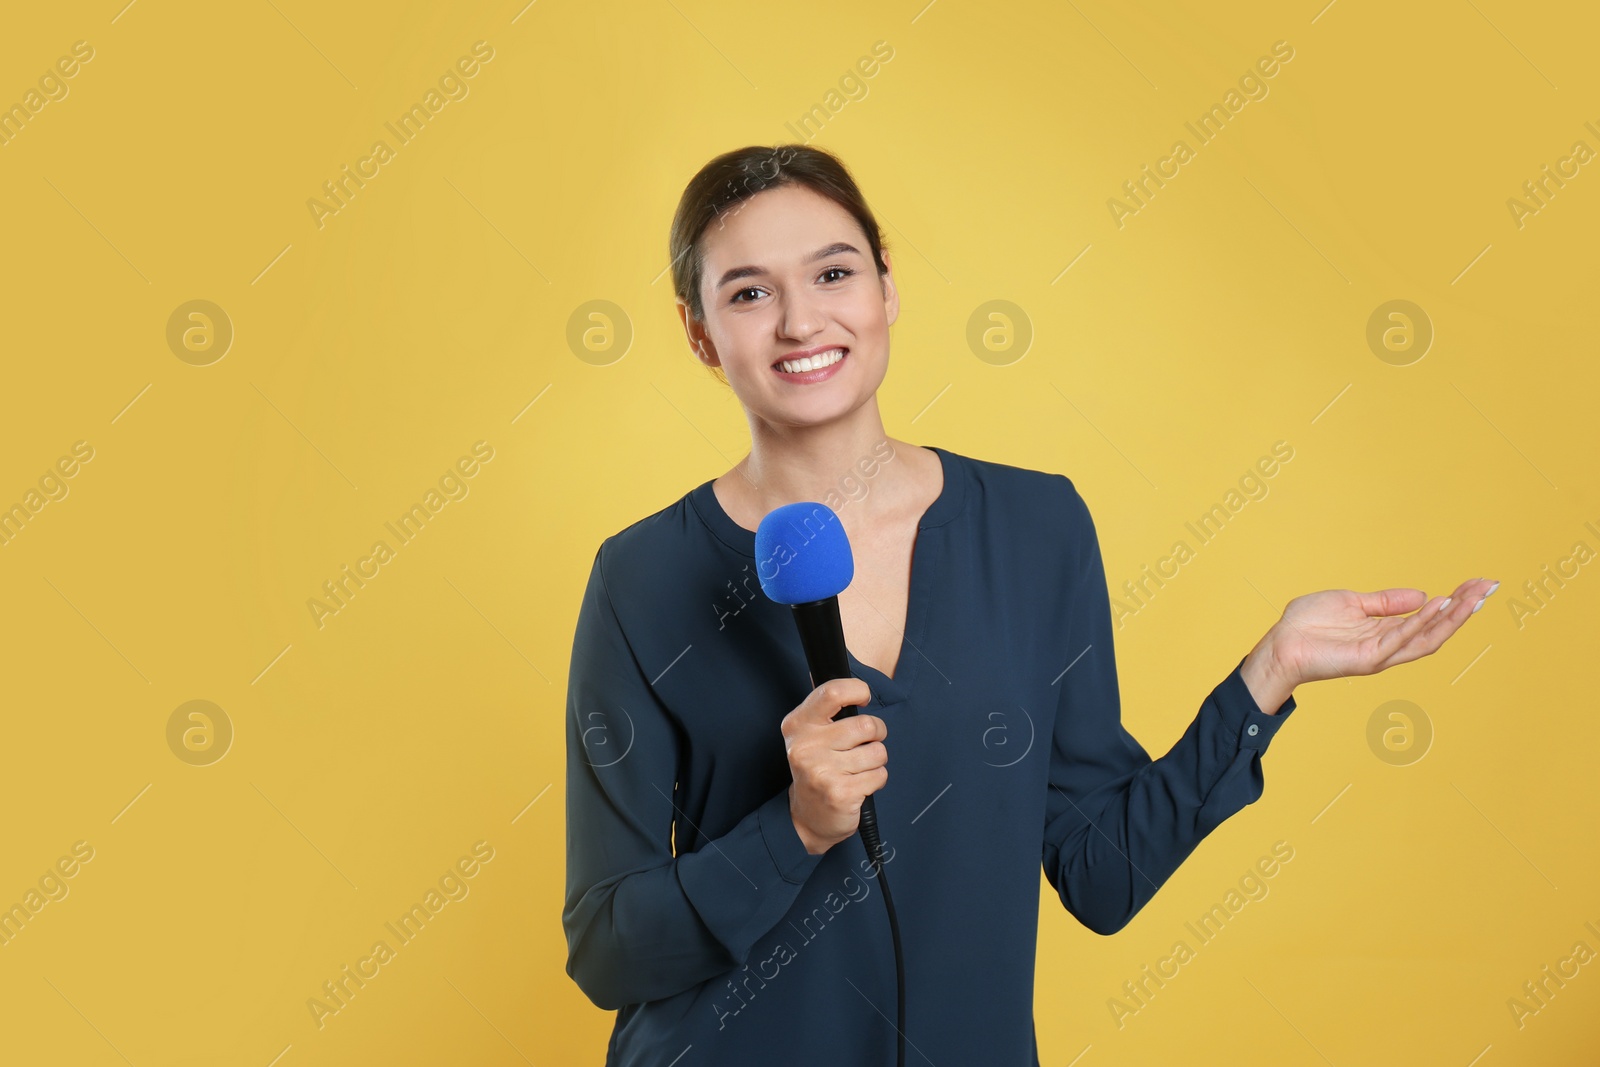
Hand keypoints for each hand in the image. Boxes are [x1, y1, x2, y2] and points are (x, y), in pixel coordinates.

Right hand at [780, 678, 886, 854]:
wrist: (806, 818)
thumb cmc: (816, 769)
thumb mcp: (808, 735)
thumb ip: (823, 707)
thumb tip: (827, 674)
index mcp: (798, 725)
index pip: (833, 691)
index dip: (858, 690)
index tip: (863, 698)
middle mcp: (806, 746)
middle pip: (866, 725)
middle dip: (876, 734)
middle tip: (866, 744)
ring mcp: (822, 771)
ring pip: (877, 752)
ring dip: (875, 761)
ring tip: (858, 769)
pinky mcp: (840, 794)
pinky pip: (879, 775)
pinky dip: (876, 780)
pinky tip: (859, 785)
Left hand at [1261, 577, 1500, 688]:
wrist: (1280, 643)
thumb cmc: (1308, 625)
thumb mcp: (1352, 603)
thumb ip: (1385, 602)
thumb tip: (1422, 595)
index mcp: (1385, 631)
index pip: (1429, 618)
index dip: (1455, 602)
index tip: (1478, 584)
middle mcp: (1388, 645)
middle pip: (1436, 629)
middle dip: (1463, 609)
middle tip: (1488, 587)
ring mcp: (1380, 654)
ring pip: (1426, 638)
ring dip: (1451, 617)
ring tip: (1472, 596)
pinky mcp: (1366, 659)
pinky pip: (1399, 640)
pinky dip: (1419, 623)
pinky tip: (1436, 606)